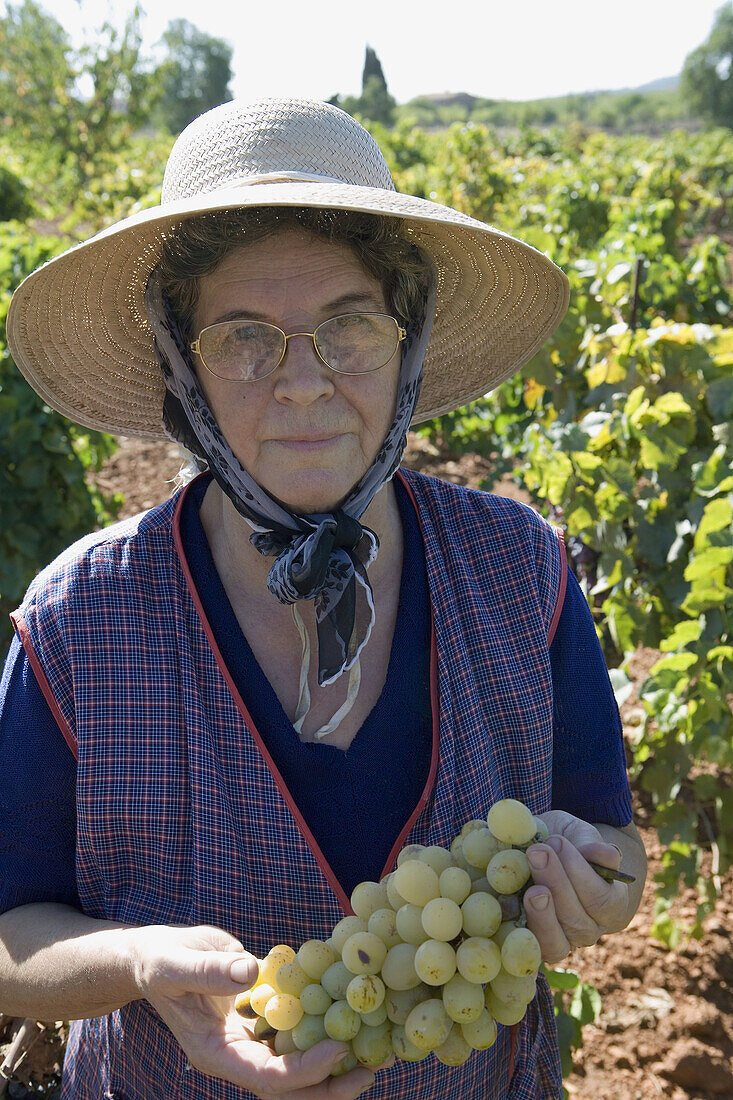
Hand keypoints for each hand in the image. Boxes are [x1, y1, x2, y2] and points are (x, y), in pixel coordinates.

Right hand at [130, 923, 381, 1097]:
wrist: (156, 957)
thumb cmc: (162, 960)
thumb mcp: (176, 963)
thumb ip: (211, 970)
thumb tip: (252, 972)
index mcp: (215, 1053)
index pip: (265, 1076)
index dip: (303, 1069)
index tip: (337, 1050)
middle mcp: (237, 1055)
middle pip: (287, 1087)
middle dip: (328, 1086)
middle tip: (369, 1070)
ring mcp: (250, 1041)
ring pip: (296, 1066)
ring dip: (333, 1064)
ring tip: (374, 1051)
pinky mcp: (261, 1020)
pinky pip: (295, 1034)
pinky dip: (322, 1028)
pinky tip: (351, 1015)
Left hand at [522, 811, 629, 964]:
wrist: (546, 858)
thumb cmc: (568, 845)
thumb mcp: (578, 834)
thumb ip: (590, 843)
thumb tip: (606, 854)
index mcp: (610, 904)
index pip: (602, 899)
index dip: (579, 871)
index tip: (556, 842)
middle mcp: (589, 930)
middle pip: (577, 920)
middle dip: (556, 884)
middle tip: (536, 853)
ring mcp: (562, 942)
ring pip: (555, 941)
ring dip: (541, 913)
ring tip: (530, 888)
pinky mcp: (534, 946)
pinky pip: (529, 951)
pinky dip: (518, 935)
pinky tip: (507, 909)